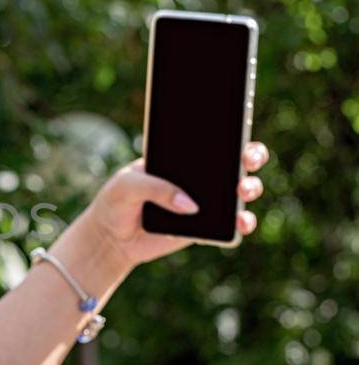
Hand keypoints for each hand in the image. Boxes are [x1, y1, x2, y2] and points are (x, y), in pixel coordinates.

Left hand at [83, 141, 270, 270]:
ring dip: (251, 187)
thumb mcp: (127, 186)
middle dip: (251, 155)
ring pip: (241, 191)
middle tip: (248, 158)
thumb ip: (155, 188)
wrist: (112, 239)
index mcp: (181, 156)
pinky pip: (232, 225)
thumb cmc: (116, 203)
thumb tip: (190, 205)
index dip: (231, 129)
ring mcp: (206, 201)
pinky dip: (242, 222)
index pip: (211, 137)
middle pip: (236, 161)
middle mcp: (199, 176)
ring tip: (243, 190)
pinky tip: (241, 222)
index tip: (241, 125)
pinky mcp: (207, 227)